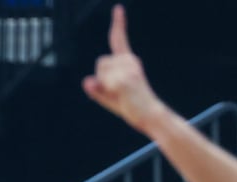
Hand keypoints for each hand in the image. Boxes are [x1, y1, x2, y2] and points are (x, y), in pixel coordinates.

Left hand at [82, 5, 166, 133]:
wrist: (150, 115)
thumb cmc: (131, 106)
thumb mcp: (110, 96)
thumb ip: (97, 89)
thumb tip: (86, 81)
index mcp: (128, 61)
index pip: (119, 40)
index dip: (118, 23)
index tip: (118, 8)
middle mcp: (130, 61)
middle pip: (100, 62)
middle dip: (101, 77)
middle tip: (116, 92)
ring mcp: (128, 69)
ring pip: (100, 72)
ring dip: (103, 85)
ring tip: (120, 94)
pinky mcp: (125, 80)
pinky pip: (103, 83)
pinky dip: (106, 92)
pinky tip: (121, 96)